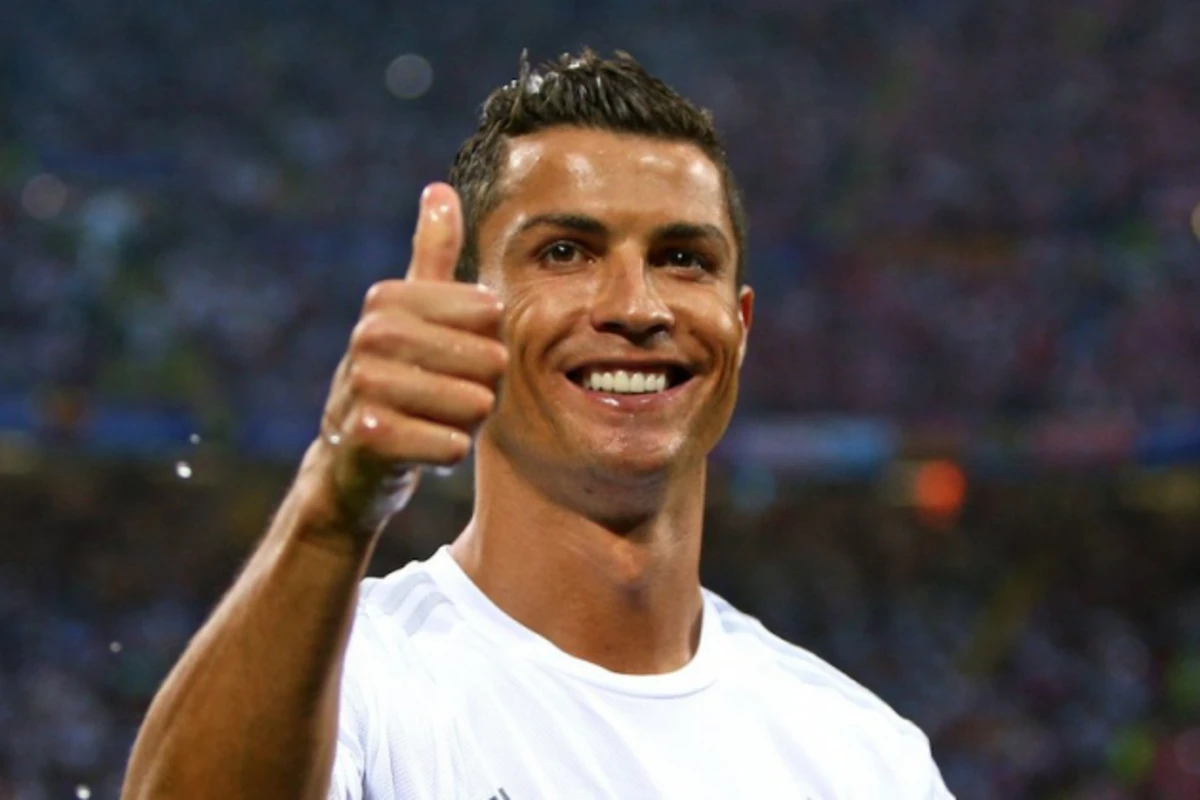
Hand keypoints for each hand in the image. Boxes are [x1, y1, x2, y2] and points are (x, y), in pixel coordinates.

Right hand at [307, 183, 506, 534]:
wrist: (352, 458)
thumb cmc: (400, 377)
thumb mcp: (413, 312)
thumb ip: (432, 252)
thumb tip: (440, 188)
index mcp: (388, 299)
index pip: (490, 315)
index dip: (486, 345)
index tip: (450, 358)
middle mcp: (370, 334)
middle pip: (489, 360)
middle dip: (482, 388)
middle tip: (445, 398)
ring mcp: (363, 384)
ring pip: (475, 404)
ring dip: (466, 423)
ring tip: (433, 421)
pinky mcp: (367, 437)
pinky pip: (452, 445)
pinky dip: (449, 453)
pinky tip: (423, 448)